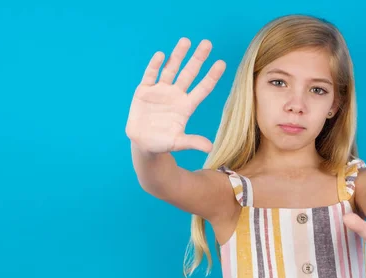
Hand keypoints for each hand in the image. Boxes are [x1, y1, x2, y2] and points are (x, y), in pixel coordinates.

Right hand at [125, 38, 225, 153]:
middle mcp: (176, 95)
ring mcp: (160, 91)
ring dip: (177, 56)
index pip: (203, 88)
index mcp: (186, 106)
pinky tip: (161, 55)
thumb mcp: (178, 143)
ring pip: (171, 69)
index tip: (222, 63)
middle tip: (207, 43)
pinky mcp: (144, 91)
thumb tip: (210, 147)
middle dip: (197, 59)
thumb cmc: (163, 143)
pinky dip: (155, 65)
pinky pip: (150, 75)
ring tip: (186, 41)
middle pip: (189, 73)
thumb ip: (192, 142)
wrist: (143, 143)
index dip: (212, 76)